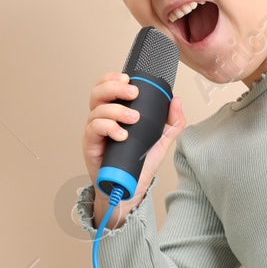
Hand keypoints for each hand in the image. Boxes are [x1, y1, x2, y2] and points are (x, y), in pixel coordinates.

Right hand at [81, 71, 185, 230]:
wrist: (129, 189)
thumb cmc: (138, 164)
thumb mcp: (160, 141)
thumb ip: (171, 122)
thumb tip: (176, 101)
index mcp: (116, 112)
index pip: (108, 87)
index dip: (113, 78)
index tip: (129, 79)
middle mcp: (102, 118)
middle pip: (98, 93)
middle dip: (114, 88)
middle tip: (133, 93)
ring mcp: (95, 131)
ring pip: (97, 110)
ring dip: (116, 110)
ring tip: (134, 120)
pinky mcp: (90, 145)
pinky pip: (93, 129)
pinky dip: (108, 128)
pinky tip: (122, 134)